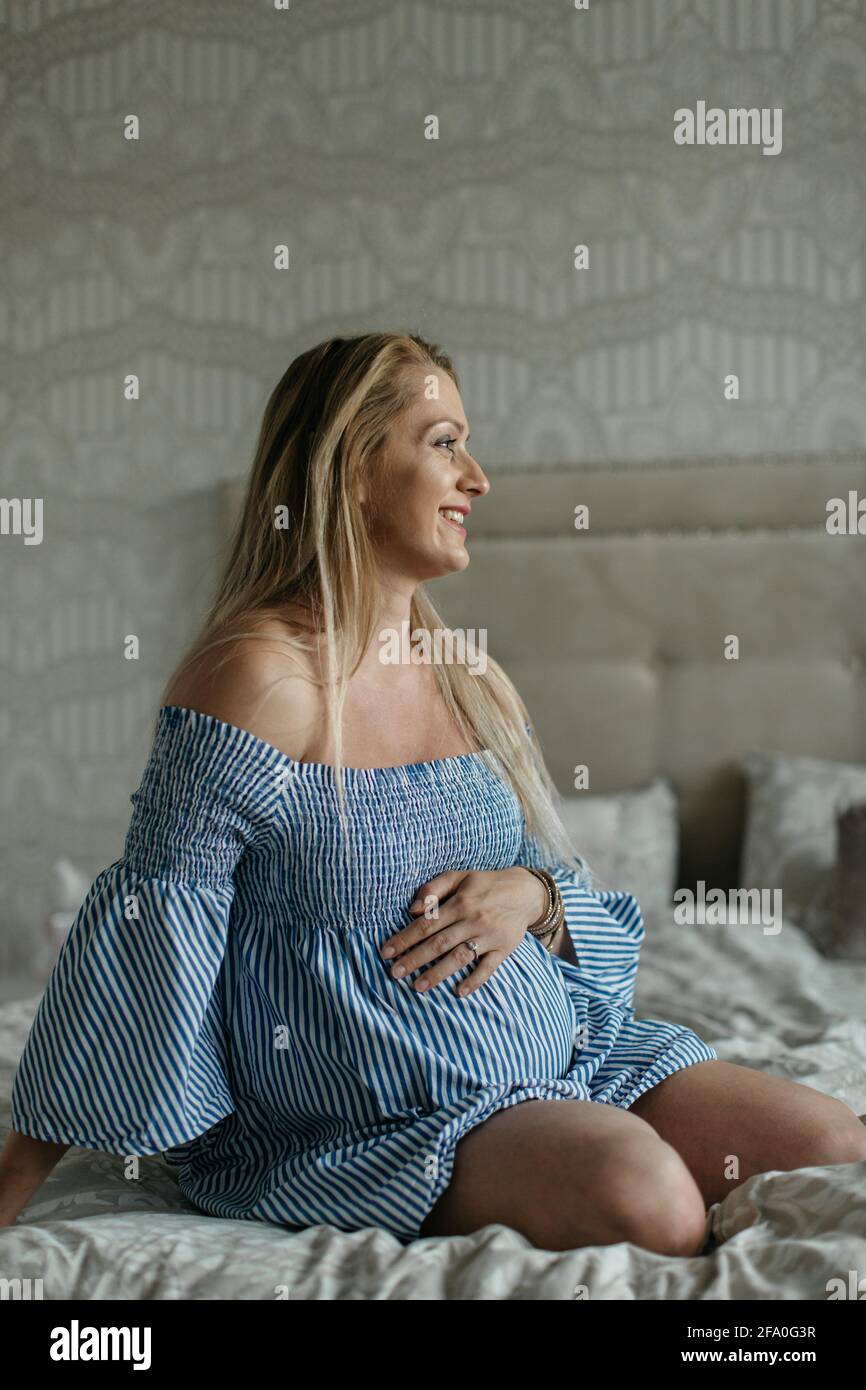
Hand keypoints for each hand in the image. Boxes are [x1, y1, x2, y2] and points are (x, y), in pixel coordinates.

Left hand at [379, 868, 548, 996]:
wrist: (525, 891)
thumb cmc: (485, 884)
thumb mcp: (459, 876)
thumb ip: (433, 888)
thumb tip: (412, 909)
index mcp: (459, 902)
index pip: (426, 924)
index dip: (404, 938)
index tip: (386, 952)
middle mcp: (473, 920)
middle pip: (439, 943)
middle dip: (415, 959)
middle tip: (394, 973)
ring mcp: (489, 936)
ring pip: (460, 957)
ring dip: (438, 973)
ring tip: (418, 986)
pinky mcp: (504, 949)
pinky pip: (488, 968)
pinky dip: (474, 981)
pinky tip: (459, 992)